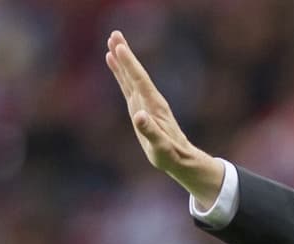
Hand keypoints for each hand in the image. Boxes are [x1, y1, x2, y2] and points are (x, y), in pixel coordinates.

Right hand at [104, 30, 223, 206]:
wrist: (180, 159)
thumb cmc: (170, 155)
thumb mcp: (161, 147)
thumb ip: (151, 132)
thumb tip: (139, 116)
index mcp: (153, 107)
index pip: (139, 81)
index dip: (129, 65)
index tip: (118, 48)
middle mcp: (149, 101)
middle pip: (135, 74)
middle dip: (125, 55)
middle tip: (114, 34)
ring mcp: (145, 103)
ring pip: (131, 77)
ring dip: (122, 61)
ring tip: (112, 42)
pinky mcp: (141, 108)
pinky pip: (129, 86)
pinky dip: (121, 73)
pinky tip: (114, 64)